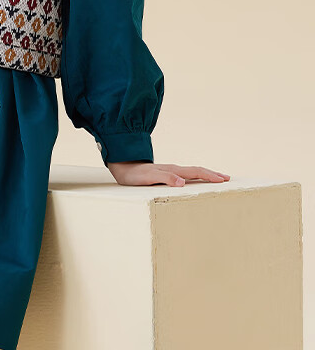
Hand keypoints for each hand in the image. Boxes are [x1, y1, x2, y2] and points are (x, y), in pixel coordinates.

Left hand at [106, 161, 230, 186]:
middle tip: (227, 178)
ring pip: (192, 172)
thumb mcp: (148, 177)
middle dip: (212, 174)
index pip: (196, 172)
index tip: (223, 180)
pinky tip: (194, 181)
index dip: (210, 176)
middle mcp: (173, 169)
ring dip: (205, 175)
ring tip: (216, 179)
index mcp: (173, 170)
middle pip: (197, 170)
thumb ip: (165, 178)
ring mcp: (170, 171)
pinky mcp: (165, 174)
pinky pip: (185, 175)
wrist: (122, 166)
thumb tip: (182, 183)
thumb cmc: (134, 174)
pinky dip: (195, 177)